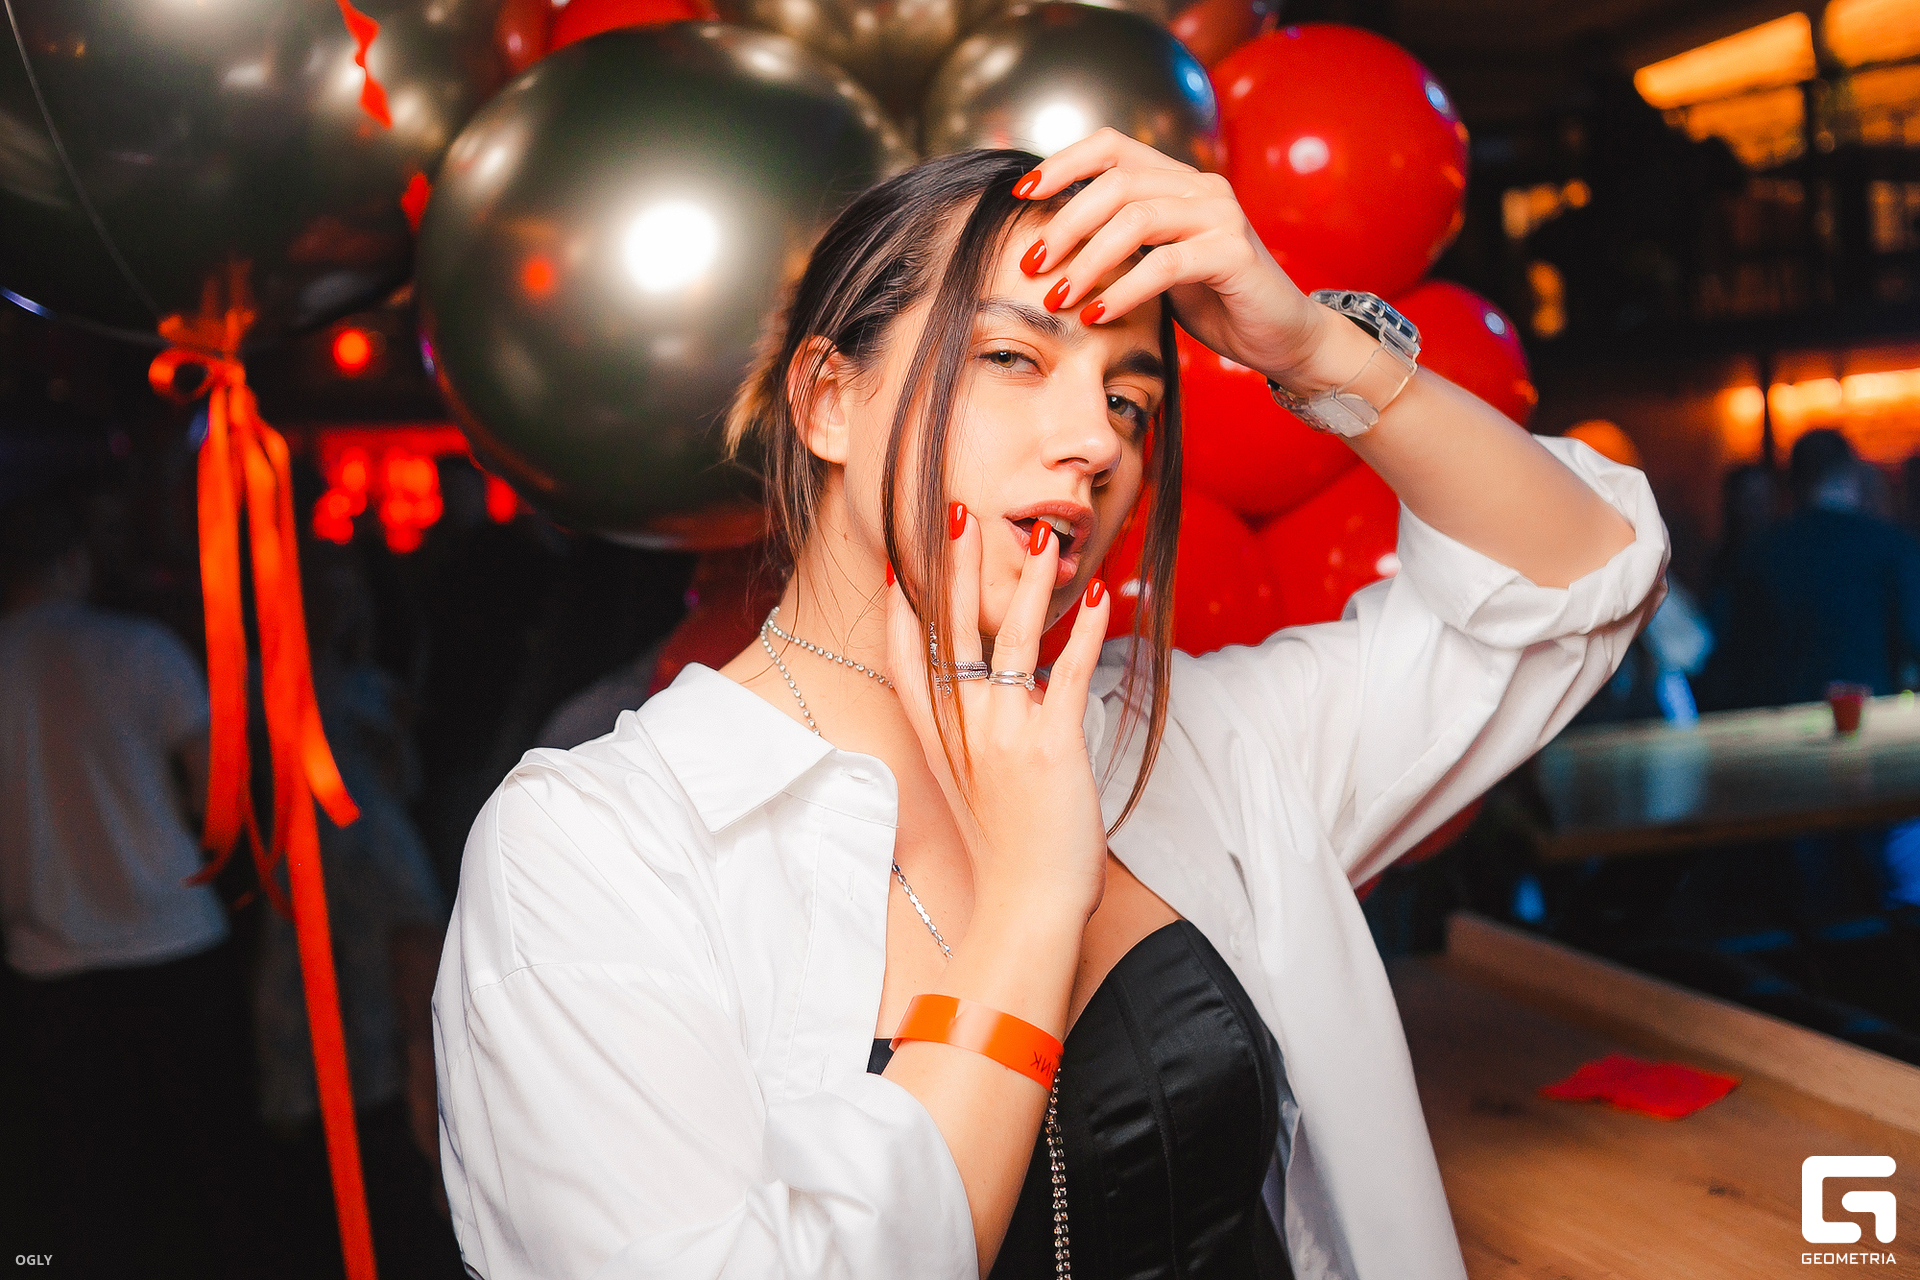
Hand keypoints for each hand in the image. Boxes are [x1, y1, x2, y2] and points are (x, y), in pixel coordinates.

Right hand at [886, 506, 1112, 924]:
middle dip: (954, 567)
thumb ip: (976, 741)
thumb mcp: (972, 792)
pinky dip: (1087, 633)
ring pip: (1010, 639)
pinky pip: (1069, 674)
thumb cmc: (1006, 854)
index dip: (904, 608)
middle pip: (950, 632)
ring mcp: (1002, 735)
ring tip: (1044, 538)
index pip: (908, 659)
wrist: (1026, 907)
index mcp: (937, 741)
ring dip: (1028, 583)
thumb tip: (1004, 696)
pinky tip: (1102, 600)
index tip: (904, 561)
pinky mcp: (1049, 747)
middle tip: (956, 512)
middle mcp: (961, 730)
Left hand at [1011, 128, 1350, 390]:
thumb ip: (1119, 245)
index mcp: (1178, 181)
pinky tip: (1096, 315)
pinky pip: (1164, 264)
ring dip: (1087, 260)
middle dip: (1065, 224)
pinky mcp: (1234, 254)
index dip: (1064, 163)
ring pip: (1136, 218)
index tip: (1022, 194)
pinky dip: (1122, 290)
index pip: (1112, 146)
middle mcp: (1201, 187)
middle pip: (1116, 183)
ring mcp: (1221, 216)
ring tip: (1057, 296)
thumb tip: (1049, 242)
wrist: (1281, 337)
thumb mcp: (1156, 266)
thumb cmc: (1214, 303)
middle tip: (1032, 264)